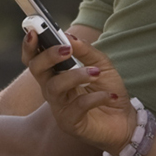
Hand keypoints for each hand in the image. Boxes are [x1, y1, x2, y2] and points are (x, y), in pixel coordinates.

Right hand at [22, 29, 135, 154]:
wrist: (125, 120)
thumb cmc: (108, 90)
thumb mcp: (101, 65)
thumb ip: (86, 51)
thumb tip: (69, 37)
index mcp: (56, 74)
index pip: (35, 58)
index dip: (30, 45)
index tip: (34, 31)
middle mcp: (52, 90)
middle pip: (36, 70)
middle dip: (48, 56)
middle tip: (66, 49)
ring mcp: (59, 108)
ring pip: (55, 87)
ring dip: (76, 76)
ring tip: (96, 73)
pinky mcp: (69, 123)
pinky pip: (78, 106)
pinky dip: (95, 97)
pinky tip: (110, 96)